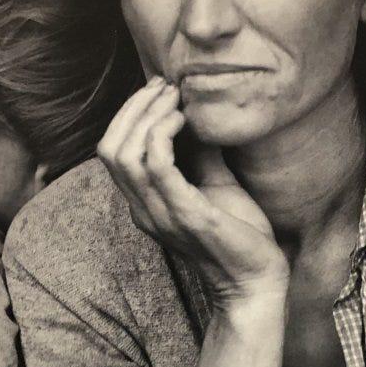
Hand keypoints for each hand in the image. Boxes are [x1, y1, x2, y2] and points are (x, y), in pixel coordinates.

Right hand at [98, 77, 288, 302]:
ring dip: (147, 115)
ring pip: (125, 154)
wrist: (256, 281)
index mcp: (145, 203)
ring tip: (175, 97)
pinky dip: (163, 134)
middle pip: (109, 148)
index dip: (128, 115)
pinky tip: (185, 119)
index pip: (112, 152)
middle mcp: (143, 210)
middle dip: (133, 108)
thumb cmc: (238, 234)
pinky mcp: (185, 215)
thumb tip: (200, 113)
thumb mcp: (214, 184)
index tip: (159, 89)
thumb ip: (199, 153)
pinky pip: (156, 166)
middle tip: (165, 86)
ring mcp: (160, 214)